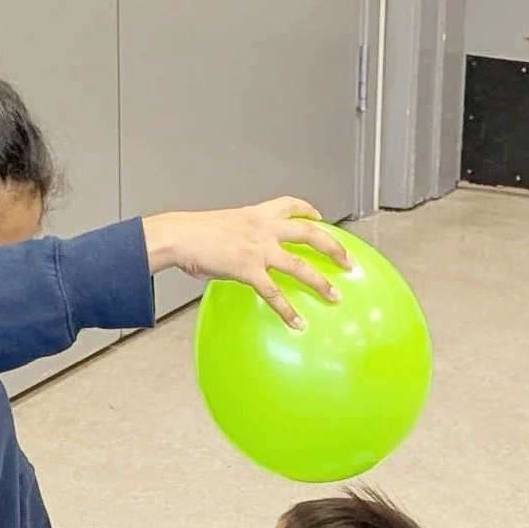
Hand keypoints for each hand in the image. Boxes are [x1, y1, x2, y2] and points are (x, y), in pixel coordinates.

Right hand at [142, 196, 351, 328]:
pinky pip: (274, 293)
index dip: (309, 211)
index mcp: (257, 215)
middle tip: (348, 262)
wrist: (180, 234)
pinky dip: (287, 310)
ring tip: (335, 296)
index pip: (290, 205)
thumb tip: (236, 255)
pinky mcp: (249, 269)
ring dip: (321, 282)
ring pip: (300, 265)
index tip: (319, 216)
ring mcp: (259, 248)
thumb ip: (237, 239)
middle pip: (310, 233)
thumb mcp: (221, 227)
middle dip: (334, 247)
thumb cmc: (192, 233)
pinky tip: (297, 323)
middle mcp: (264, 228)